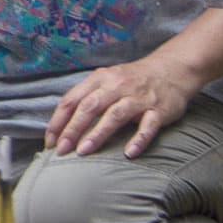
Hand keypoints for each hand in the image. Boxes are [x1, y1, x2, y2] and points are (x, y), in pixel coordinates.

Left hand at [44, 56, 202, 157]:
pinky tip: (129, 153)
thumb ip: (85, 98)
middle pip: (90, 106)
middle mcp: (117, 86)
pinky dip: (139, 139)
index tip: (50, 142)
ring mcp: (139, 98)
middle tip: (61, 150)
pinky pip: (148, 126)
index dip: (58, 122)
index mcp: (99, 79)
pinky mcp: (159, 109)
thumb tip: (60, 126)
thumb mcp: (106, 81)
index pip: (72, 100)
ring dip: (98, 133)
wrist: (172, 69)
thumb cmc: (132, 81)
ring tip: (84, 151)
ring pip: (115, 115)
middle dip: (72, 129)